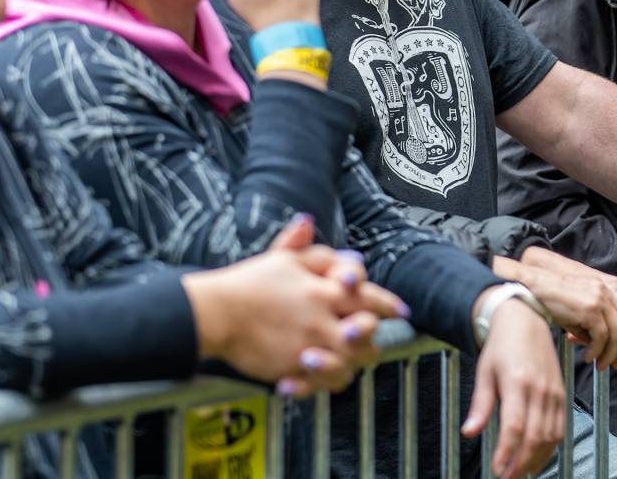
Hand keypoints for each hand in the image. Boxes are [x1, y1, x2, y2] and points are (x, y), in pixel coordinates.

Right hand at [182, 217, 404, 394]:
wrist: (217, 311)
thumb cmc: (248, 283)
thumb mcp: (281, 257)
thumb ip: (310, 249)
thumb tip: (323, 233)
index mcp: (325, 291)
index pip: (369, 298)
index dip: (388, 305)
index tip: (399, 310)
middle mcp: (323, 320)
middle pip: (367, 337)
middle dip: (371, 338)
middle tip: (366, 338)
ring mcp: (310, 346)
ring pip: (348, 365)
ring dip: (350, 363)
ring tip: (340, 358)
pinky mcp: (293, 368)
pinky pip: (319, 384)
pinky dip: (320, 384)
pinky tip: (312, 374)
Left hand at [463, 294, 564, 478]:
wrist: (525, 321)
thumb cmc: (502, 345)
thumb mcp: (484, 371)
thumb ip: (480, 405)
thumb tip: (469, 432)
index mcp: (517, 382)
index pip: (514, 427)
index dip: (506, 452)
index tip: (497, 469)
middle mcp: (539, 390)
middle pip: (534, 437)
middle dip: (521, 463)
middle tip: (507, 478)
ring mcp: (554, 393)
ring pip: (550, 437)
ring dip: (536, 460)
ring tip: (520, 472)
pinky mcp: (562, 395)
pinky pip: (560, 429)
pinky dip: (550, 448)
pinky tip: (537, 457)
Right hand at [505, 246, 616, 369]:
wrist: (533, 288)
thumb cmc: (554, 297)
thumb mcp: (582, 305)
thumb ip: (597, 321)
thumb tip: (598, 345)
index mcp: (613, 285)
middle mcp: (610, 289)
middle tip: (614, 364)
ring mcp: (601, 297)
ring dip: (610, 354)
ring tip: (600, 364)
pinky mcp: (591, 308)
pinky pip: (602, 337)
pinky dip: (597, 351)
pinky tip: (587, 357)